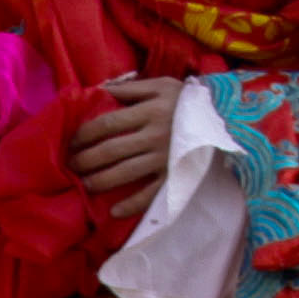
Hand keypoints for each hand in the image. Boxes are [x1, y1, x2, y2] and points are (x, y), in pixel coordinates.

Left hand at [72, 75, 184, 213]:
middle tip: (71, 167)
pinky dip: (131, 205)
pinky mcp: (177, 176)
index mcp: (150, 110)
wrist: (227, 119)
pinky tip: (114, 212)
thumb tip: (98, 91)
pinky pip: (150, 195)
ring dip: (100, 181)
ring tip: (85, 185)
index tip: (71, 142)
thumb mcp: (162, 85)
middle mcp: (155, 135)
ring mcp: (166, 158)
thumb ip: (130, 88)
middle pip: (110, 150)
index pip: (106, 124)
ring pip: (124, 173)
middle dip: (86, 160)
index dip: (84, 134)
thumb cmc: (188, 100)